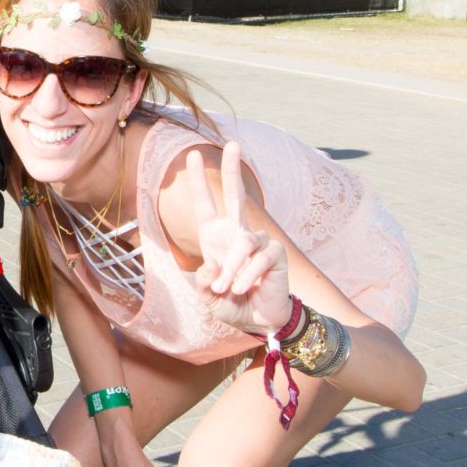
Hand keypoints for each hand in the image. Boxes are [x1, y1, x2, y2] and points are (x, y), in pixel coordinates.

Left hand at [188, 143, 290, 333]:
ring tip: (228, 290)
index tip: (191, 156)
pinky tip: (244, 289)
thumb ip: (203, 283)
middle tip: (233, 144)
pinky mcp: (275, 254)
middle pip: (236, 196)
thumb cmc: (232, 305)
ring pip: (242, 245)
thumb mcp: (208, 297)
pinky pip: (259, 259)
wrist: (259, 321)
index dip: (198, 182)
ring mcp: (258, 242)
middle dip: (233, 170)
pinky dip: (248, 276)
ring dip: (231, 270)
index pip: (205, 205)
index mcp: (216, 239)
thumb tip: (210, 266)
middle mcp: (237, 234)